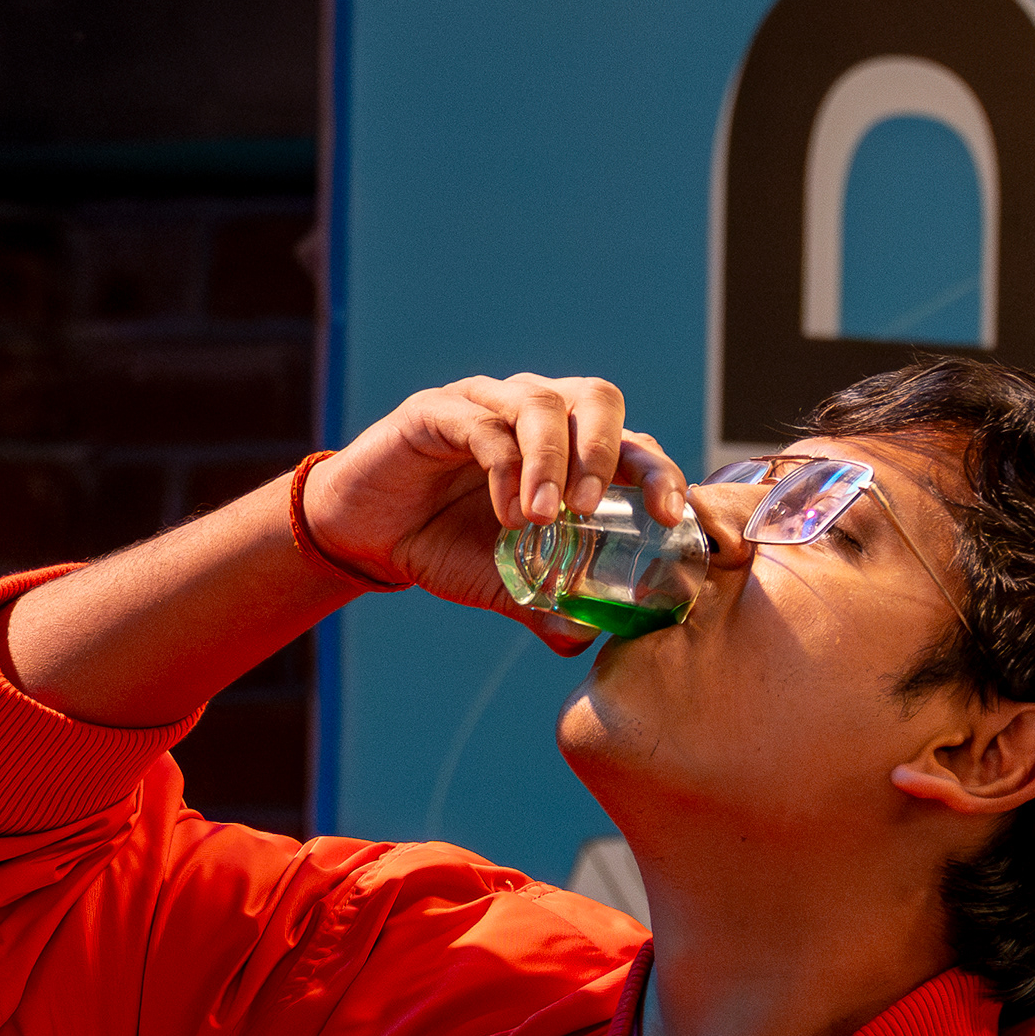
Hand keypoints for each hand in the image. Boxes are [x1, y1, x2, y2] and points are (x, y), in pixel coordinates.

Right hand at [309, 375, 694, 649]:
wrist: (364, 537)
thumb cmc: (444, 546)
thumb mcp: (503, 582)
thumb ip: (545, 603)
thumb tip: (584, 638)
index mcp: (566, 446)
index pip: (630, 442)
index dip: (657, 471)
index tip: (670, 515)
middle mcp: (533, 411)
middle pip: (596, 397)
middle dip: (607, 451)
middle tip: (596, 507)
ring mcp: (487, 403)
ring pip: (541, 402)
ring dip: (552, 462)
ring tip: (543, 519)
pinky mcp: (437, 410)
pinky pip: (483, 424)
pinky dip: (504, 467)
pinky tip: (505, 514)